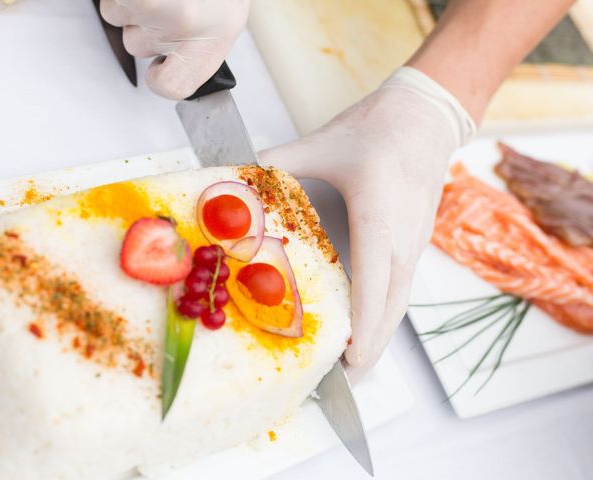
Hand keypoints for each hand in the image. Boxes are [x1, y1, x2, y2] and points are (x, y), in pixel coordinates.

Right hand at [100, 0, 249, 98]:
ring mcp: (152, 2)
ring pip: (117, 16)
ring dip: (131, 0)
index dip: (160, 80)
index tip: (160, 70)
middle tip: (167, 0)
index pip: (173, 86)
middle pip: (136, 46)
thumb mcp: (224, 15)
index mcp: (213, 37)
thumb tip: (168, 64)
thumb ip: (197, 46)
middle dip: (145, 25)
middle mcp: (182, 22)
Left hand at [260, 67, 474, 380]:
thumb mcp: (323, 142)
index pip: (373, 283)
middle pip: (392, 307)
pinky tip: (367, 322)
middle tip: (346, 380)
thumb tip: (238, 180)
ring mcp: (414, 241)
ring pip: (400, 301)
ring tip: (355, 362)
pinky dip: (385, 313)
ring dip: (380, 334)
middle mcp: (402, 237)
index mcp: (378, 215)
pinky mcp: (416, 239)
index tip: (351, 360)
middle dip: (372, 348)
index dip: (364, 327)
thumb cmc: (380, 127)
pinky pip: (402, 286)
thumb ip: (277, 164)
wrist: (427, 115)